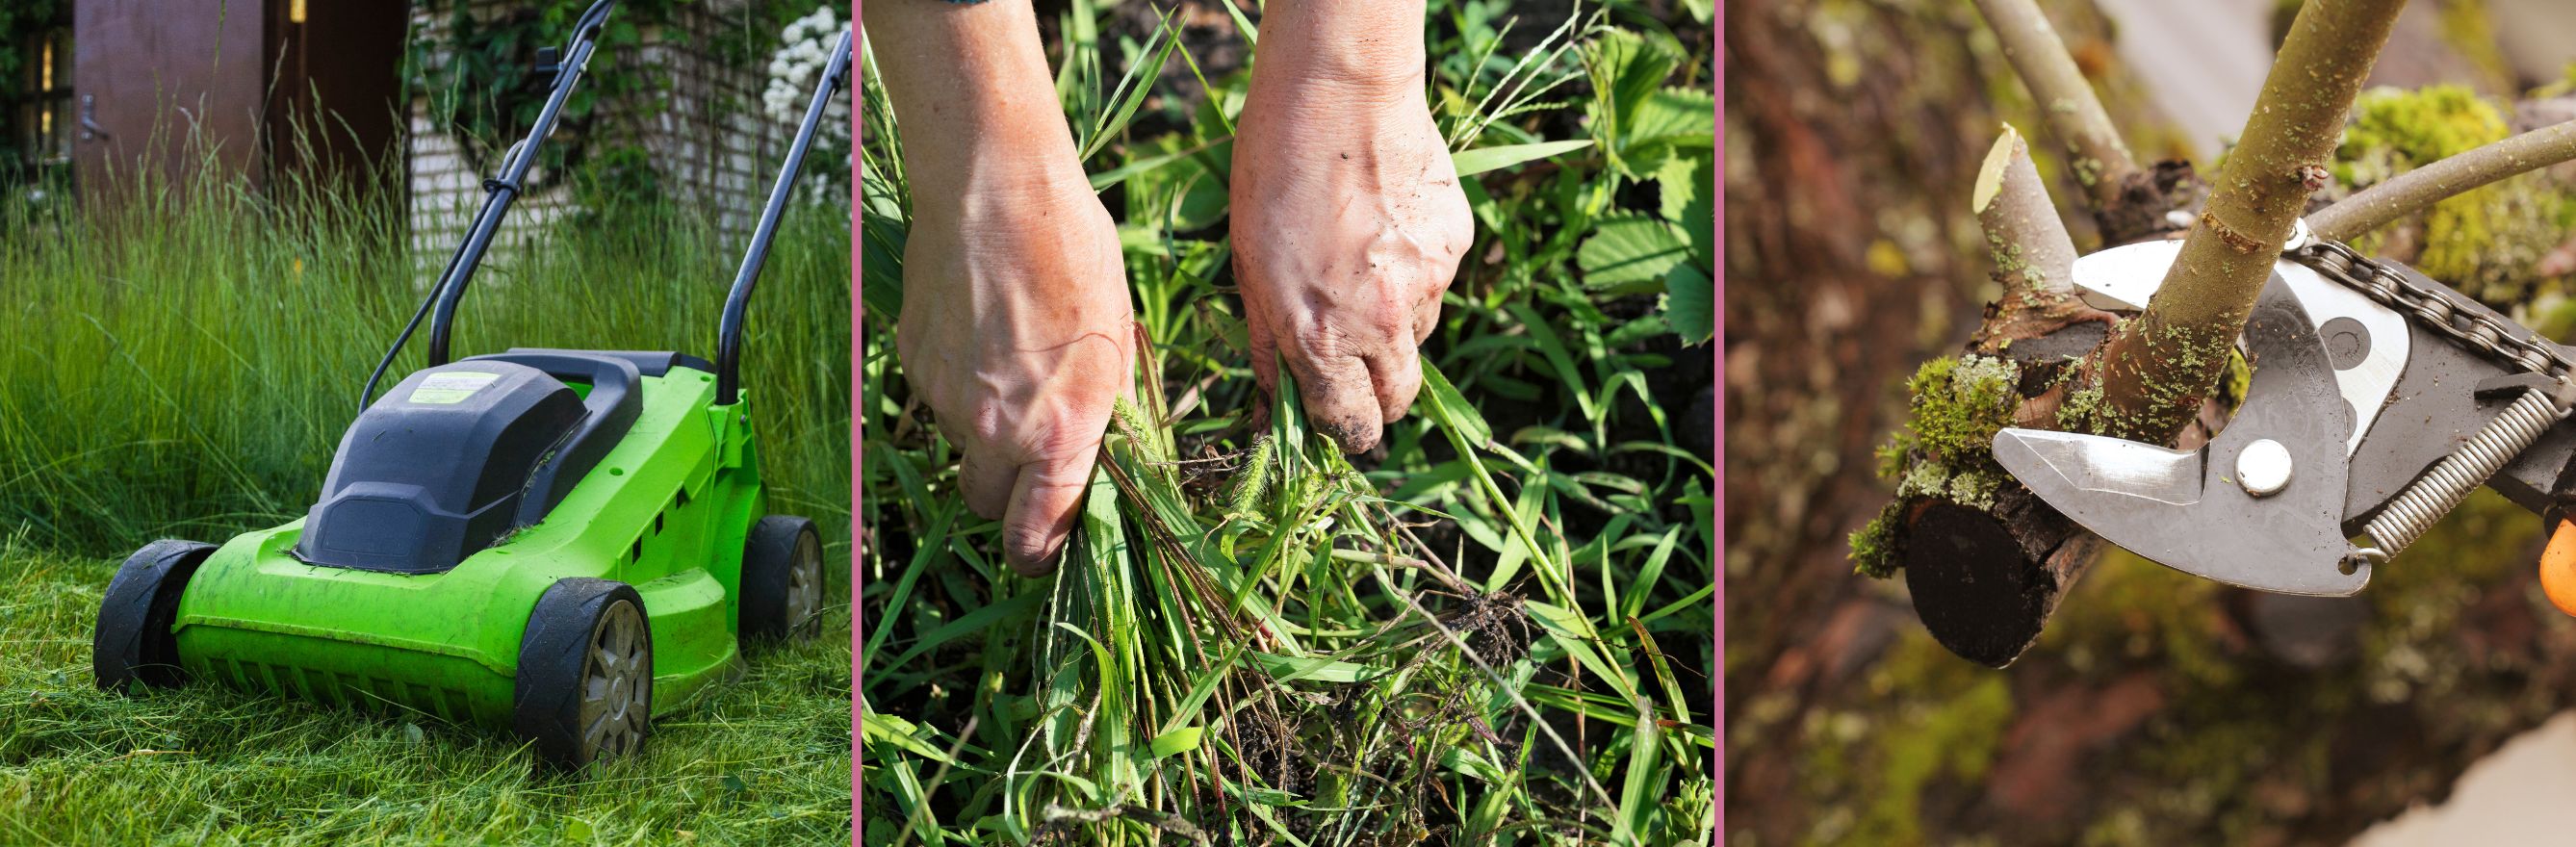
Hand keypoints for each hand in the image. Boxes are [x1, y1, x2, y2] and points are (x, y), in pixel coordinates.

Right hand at [897, 173, 1133, 574]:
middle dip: (1007, 495)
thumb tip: (1100, 456)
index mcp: (1060, 431)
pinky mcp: (912, 363)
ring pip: (960, 447)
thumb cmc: (1073, 253)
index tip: (1046, 548)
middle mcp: (996, 429)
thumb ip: (1103, 413)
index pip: (1036, 537)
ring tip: (1010, 365)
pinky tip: (979, 333)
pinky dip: (955, 385)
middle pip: (987, 505)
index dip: (1041, 554)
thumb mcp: (1117, 340)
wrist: (994, 188)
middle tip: (1031, 456)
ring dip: (981, 431)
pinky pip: (934, 399)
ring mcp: (945, 398)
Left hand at [1228, 2, 1472, 453]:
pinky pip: (1437, 280)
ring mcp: (1428, 283)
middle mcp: (1383, 323)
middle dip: (1378, 396)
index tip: (1339, 421)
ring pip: (1419, 335)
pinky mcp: (1456, 244)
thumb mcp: (1246, 267)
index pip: (1352, 426)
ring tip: (1360, 265)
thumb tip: (1274, 405)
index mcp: (1322, 338)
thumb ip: (1268, 344)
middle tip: (1354, 364)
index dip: (1345, 431)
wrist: (1339, 94)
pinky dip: (1415, 270)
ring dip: (1395, 325)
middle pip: (1399, 400)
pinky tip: (1385, 225)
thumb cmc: (1273, 174)